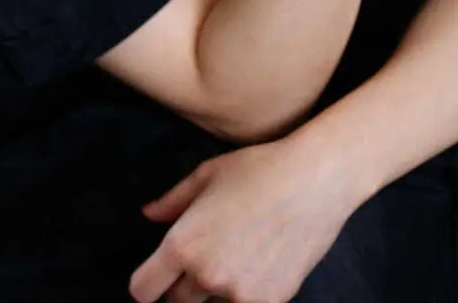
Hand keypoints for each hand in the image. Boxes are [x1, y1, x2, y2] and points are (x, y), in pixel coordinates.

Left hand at [128, 134, 359, 302]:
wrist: (314, 180)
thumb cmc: (259, 169)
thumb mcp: (207, 175)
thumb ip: (171, 201)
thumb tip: (148, 215)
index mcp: (183, 244)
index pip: (143, 290)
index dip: (148, 281)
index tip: (160, 273)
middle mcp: (207, 276)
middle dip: (184, 286)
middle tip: (207, 257)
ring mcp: (240, 294)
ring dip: (216, 292)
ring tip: (237, 255)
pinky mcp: (271, 302)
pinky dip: (246, 293)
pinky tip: (260, 262)